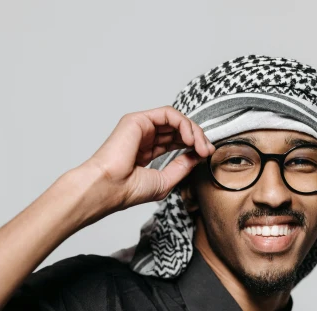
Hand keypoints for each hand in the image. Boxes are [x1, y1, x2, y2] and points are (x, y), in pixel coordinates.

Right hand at [82, 106, 214, 211]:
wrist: (109, 188)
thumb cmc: (127, 190)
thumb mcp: (165, 180)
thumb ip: (182, 166)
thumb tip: (198, 155)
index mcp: (145, 152)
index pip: (175, 141)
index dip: (194, 145)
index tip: (206, 155)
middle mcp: (143, 137)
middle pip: (178, 129)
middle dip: (197, 138)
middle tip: (207, 150)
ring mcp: (140, 127)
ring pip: (175, 120)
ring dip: (193, 131)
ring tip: (201, 147)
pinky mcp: (138, 120)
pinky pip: (168, 114)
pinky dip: (184, 124)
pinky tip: (190, 139)